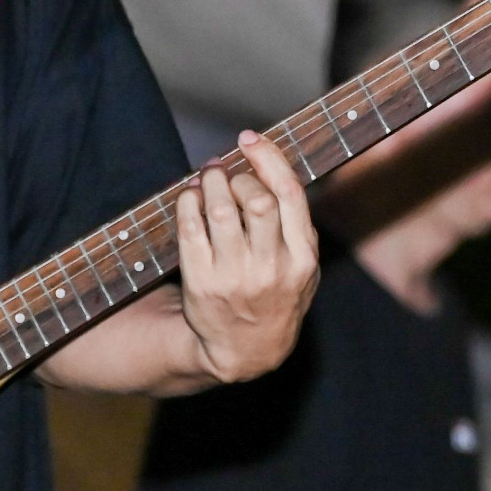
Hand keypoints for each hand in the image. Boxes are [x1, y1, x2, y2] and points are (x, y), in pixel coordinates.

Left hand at [175, 131, 319, 383]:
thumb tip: (266, 164)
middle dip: (236, 175)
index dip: (267, 158)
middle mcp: (271, 267)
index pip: (289, 194)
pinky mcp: (201, 283)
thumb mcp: (303, 267)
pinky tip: (190, 199)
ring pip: (219, 210)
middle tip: (224, 173)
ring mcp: (235, 277)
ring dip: (209, 183)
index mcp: (303, 257)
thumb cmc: (276, 297)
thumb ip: (296, 224)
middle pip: (255, 199)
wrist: (246, 352)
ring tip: (206, 179)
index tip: (249, 138)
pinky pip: (190, 229)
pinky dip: (187, 203)